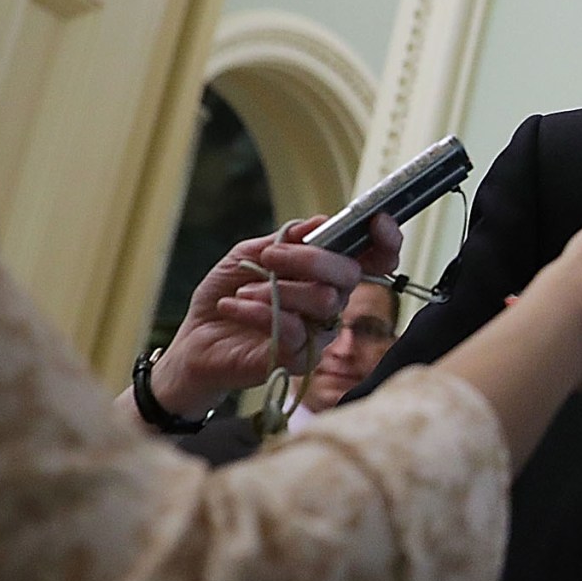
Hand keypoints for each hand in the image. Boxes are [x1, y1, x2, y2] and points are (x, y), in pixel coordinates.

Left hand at [149, 215, 403, 416]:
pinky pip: (294, 330)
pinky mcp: (300, 359)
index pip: (372, 258)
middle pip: (350, 275)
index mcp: (325, 273)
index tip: (376, 221)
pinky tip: (232, 306)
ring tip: (244, 291)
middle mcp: (330, 301)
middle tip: (272, 256)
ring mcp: (318, 331)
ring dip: (280, 289)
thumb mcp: (249, 254)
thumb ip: (284, 239)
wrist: (197, 339)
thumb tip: (318, 222)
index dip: (384, 240)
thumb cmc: (229, 294)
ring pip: (325, 301)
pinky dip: (258, 312)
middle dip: (312, 258)